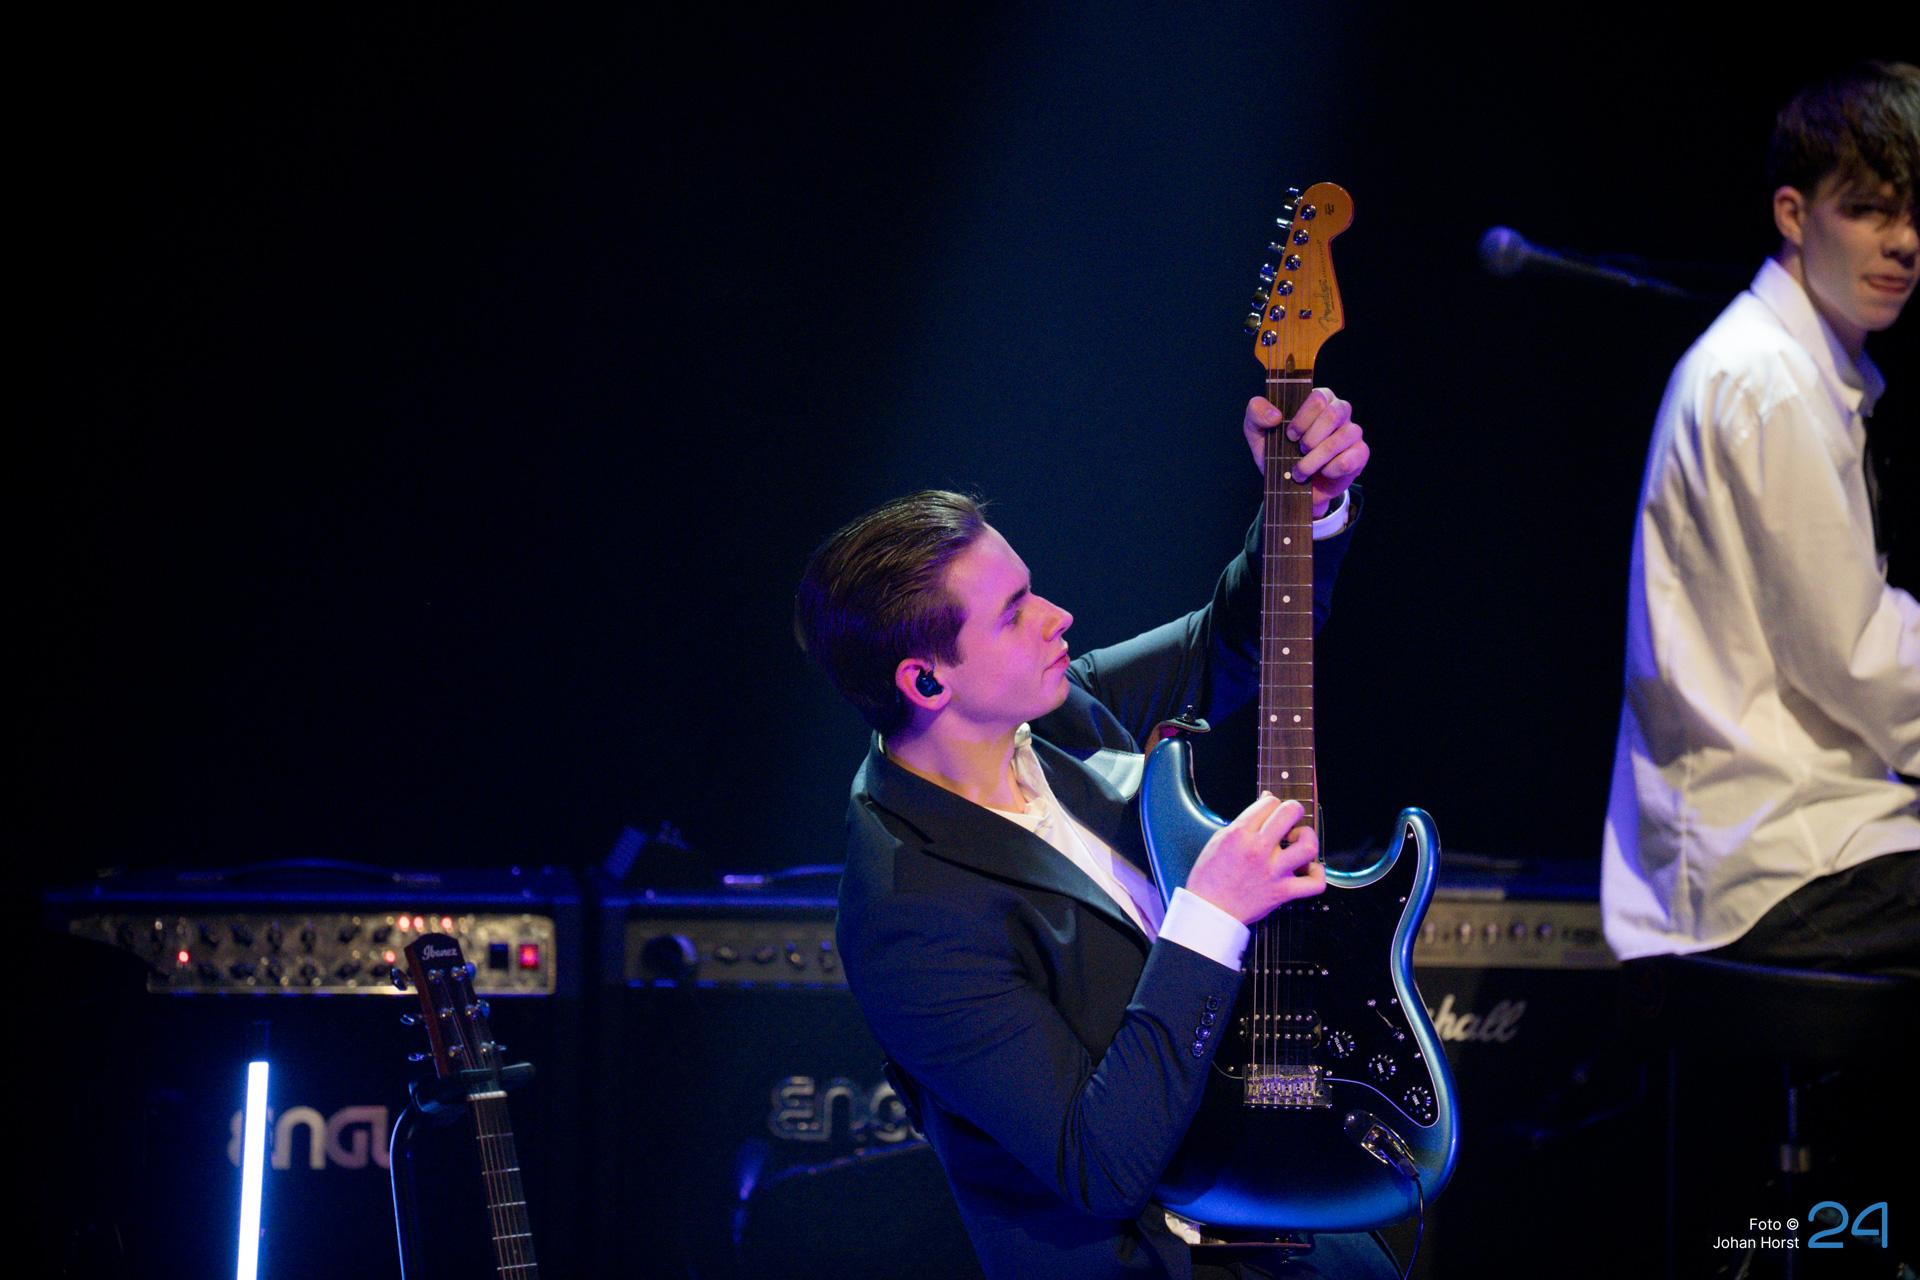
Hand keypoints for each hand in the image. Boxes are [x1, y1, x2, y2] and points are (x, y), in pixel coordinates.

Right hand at [1183, 793, 1326, 924]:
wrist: (1210, 910)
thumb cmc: (1210, 876)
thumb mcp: (1220, 838)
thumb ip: (1245, 820)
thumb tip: (1265, 800)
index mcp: (1240, 833)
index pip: (1269, 802)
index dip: (1272, 804)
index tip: (1270, 812)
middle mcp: (1259, 849)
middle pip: (1290, 813)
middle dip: (1293, 810)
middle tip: (1290, 819)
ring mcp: (1273, 871)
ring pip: (1308, 845)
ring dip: (1307, 838)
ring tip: (1298, 843)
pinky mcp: (1282, 892)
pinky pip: (1314, 883)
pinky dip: (1316, 874)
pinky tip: (1307, 869)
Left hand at [1242, 389, 1368, 517]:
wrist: (1289, 485)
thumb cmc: (1276, 451)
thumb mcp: (1257, 431)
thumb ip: (1256, 413)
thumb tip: (1274, 415)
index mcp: (1319, 398)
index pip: (1318, 397)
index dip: (1302, 419)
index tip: (1289, 435)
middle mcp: (1340, 411)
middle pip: (1333, 415)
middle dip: (1310, 439)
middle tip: (1297, 451)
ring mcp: (1353, 432)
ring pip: (1341, 439)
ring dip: (1315, 459)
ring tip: (1301, 470)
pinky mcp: (1360, 454)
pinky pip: (1348, 460)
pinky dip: (1329, 470)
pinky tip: (1321, 473)